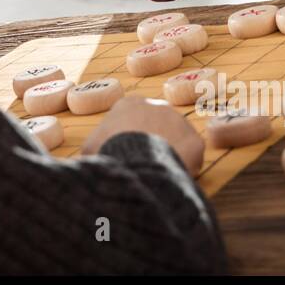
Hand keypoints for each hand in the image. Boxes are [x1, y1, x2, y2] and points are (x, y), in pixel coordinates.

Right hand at [80, 97, 203, 174]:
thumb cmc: (107, 151)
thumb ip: (95, 146)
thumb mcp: (90, 147)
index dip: (130, 138)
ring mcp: (179, 122)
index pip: (133, 119)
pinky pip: (191, 157)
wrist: (132, 162)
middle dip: (152, 143)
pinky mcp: (195, 141)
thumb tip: (92, 157)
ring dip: (169, 155)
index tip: (127, 153)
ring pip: (176, 140)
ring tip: (157, 174)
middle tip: (143, 165)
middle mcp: (157, 106)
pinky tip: (171, 179)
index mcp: (129, 104)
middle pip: (156, 126)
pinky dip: (183, 169)